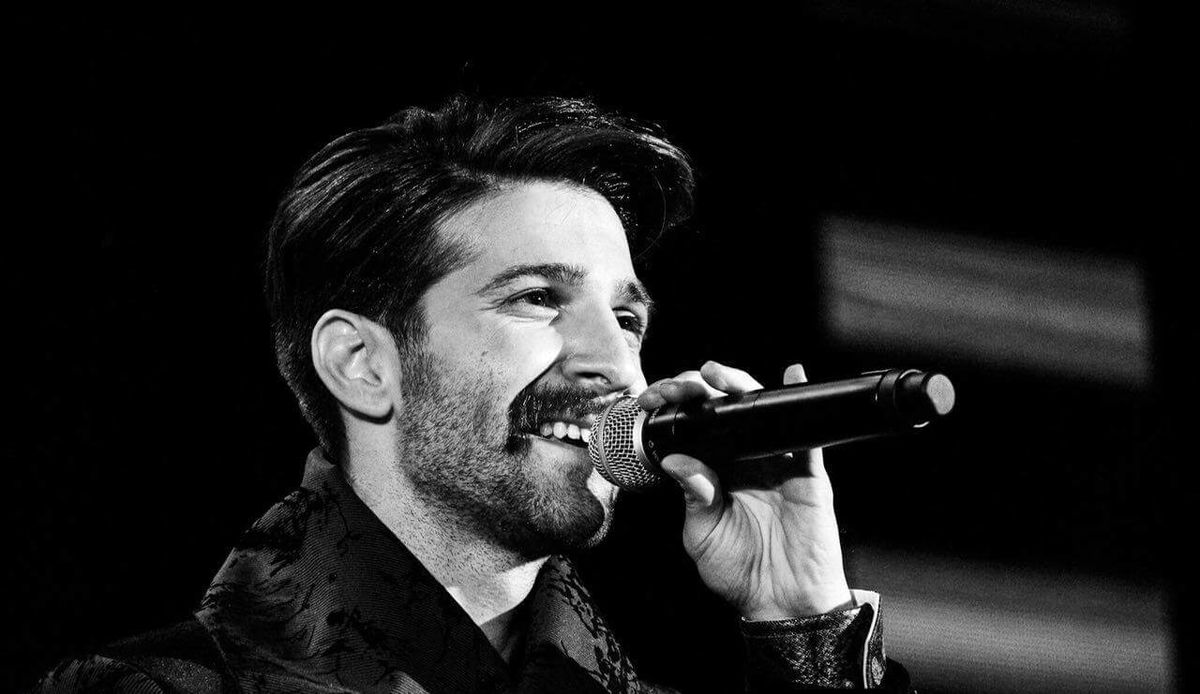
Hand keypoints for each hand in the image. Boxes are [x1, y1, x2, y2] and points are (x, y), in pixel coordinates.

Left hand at [638, 361, 852, 619]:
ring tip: (716, 375)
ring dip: (738, 383)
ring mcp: (776, 461)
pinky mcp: (806, 471)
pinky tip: (791, 376)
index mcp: (715, 471)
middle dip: (697, 388)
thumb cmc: (741, 572)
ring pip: (758, 409)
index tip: (651, 401)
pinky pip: (805, 431)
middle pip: (722, 408)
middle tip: (676, 387)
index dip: (674, 408)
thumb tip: (676, 458)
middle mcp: (744, 460)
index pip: (693, 427)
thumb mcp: (702, 533)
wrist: (782, 602)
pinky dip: (798, 398)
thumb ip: (692, 495)